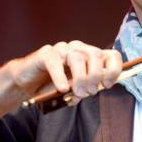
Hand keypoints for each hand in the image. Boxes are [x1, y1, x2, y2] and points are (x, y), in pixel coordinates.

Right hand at [6, 41, 122, 99]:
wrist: (27, 85)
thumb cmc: (54, 86)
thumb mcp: (75, 91)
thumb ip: (86, 89)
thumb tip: (92, 90)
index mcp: (90, 56)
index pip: (111, 55)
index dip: (113, 70)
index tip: (107, 85)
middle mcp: (78, 49)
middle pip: (95, 55)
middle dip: (95, 76)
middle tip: (89, 93)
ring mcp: (62, 49)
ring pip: (77, 58)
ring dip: (80, 79)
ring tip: (76, 93)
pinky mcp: (45, 54)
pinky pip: (55, 62)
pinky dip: (60, 77)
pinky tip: (62, 89)